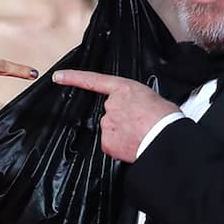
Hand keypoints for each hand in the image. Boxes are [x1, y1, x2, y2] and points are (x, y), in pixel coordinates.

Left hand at [52, 70, 178, 161]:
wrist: (166, 138)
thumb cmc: (165, 118)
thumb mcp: (151, 97)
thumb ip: (135, 99)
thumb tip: (135, 109)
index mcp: (123, 89)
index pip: (93, 80)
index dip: (73, 77)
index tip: (58, 76)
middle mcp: (111, 105)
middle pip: (109, 112)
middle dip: (121, 119)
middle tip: (139, 124)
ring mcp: (106, 123)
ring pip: (110, 129)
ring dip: (122, 133)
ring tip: (140, 135)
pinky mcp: (107, 141)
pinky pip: (111, 144)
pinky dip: (120, 146)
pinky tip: (133, 145)